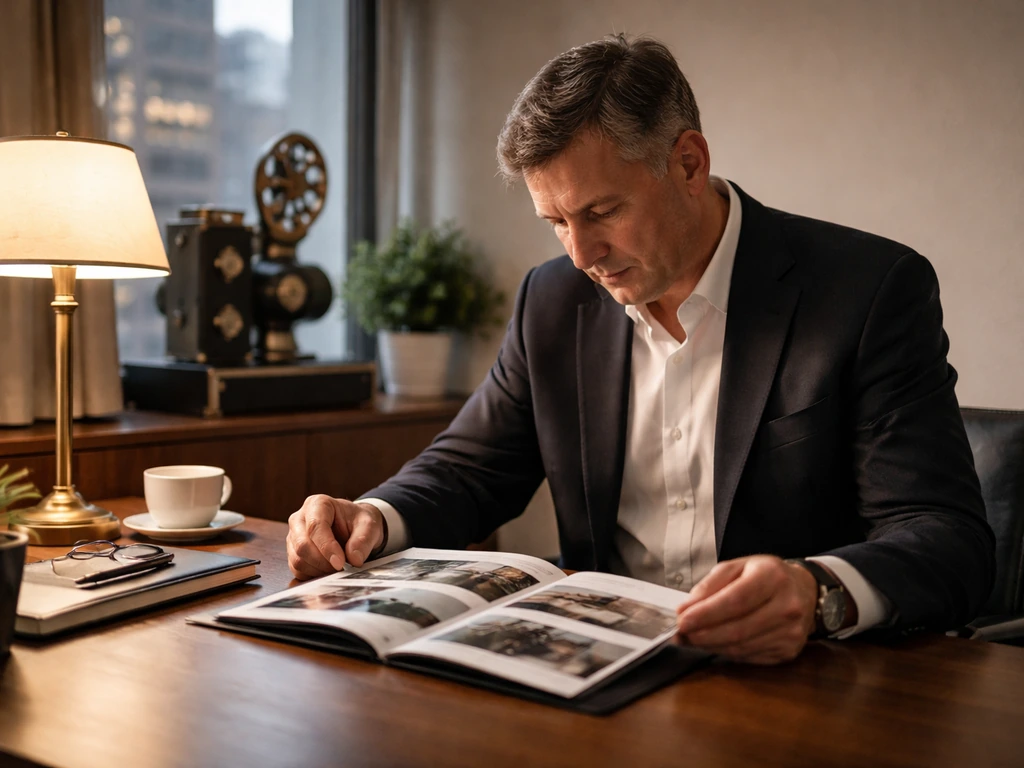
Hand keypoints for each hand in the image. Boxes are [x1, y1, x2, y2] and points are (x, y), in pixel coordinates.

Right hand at [287, 495, 384, 579]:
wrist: (353, 528)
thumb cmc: (358, 522)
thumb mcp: (369, 526)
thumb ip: (363, 540)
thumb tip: (354, 559)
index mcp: (317, 504)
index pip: (315, 527)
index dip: (327, 547)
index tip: (341, 563)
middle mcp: (300, 519)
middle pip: (302, 546)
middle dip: (323, 562)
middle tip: (342, 568)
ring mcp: (294, 537)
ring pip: (298, 560)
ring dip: (319, 570)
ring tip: (338, 567)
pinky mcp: (292, 553)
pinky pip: (297, 570)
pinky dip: (314, 575)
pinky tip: (328, 570)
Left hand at [675, 555, 817, 664]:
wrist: (805, 591)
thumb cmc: (764, 576)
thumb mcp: (737, 567)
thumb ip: (709, 585)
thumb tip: (685, 609)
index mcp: (772, 577)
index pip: (736, 600)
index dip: (706, 614)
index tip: (682, 620)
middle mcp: (787, 606)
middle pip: (738, 629)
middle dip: (703, 634)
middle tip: (680, 634)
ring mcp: (791, 632)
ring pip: (741, 647)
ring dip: (711, 645)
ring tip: (692, 639)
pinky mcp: (789, 651)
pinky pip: (749, 656)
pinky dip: (726, 652)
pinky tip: (714, 644)